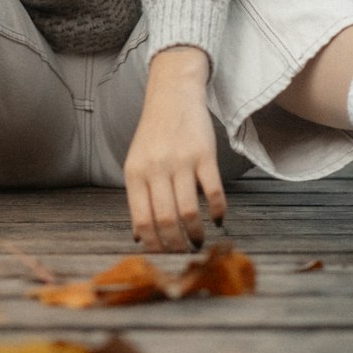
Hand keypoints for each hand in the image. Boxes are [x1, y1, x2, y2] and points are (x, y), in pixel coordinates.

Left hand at [123, 46, 225, 251]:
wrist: (172, 94)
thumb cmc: (154, 134)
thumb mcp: (137, 162)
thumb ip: (138, 197)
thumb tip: (140, 237)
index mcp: (135, 174)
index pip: (142, 221)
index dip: (154, 245)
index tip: (163, 257)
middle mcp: (155, 169)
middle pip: (166, 221)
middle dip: (176, 246)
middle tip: (184, 253)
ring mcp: (180, 161)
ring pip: (188, 212)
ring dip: (196, 234)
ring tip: (200, 241)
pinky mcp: (204, 154)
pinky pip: (212, 192)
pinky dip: (217, 212)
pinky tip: (217, 219)